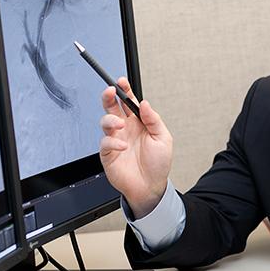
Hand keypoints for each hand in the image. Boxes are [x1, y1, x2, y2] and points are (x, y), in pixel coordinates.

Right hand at [99, 77, 172, 216]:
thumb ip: (154, 120)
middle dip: (109, 97)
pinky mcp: (108, 153)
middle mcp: (125, 129)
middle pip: (112, 107)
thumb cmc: (157, 164)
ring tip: (120, 124)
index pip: (129, 102)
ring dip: (111, 120)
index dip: (124, 91)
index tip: (122, 82)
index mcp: (138, 123)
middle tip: (110, 91)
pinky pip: (106, 143)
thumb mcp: (163, 139)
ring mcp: (116, 140)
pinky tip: (123, 146)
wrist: (151, 187)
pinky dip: (113, 142)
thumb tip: (144, 103)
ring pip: (106, 122)